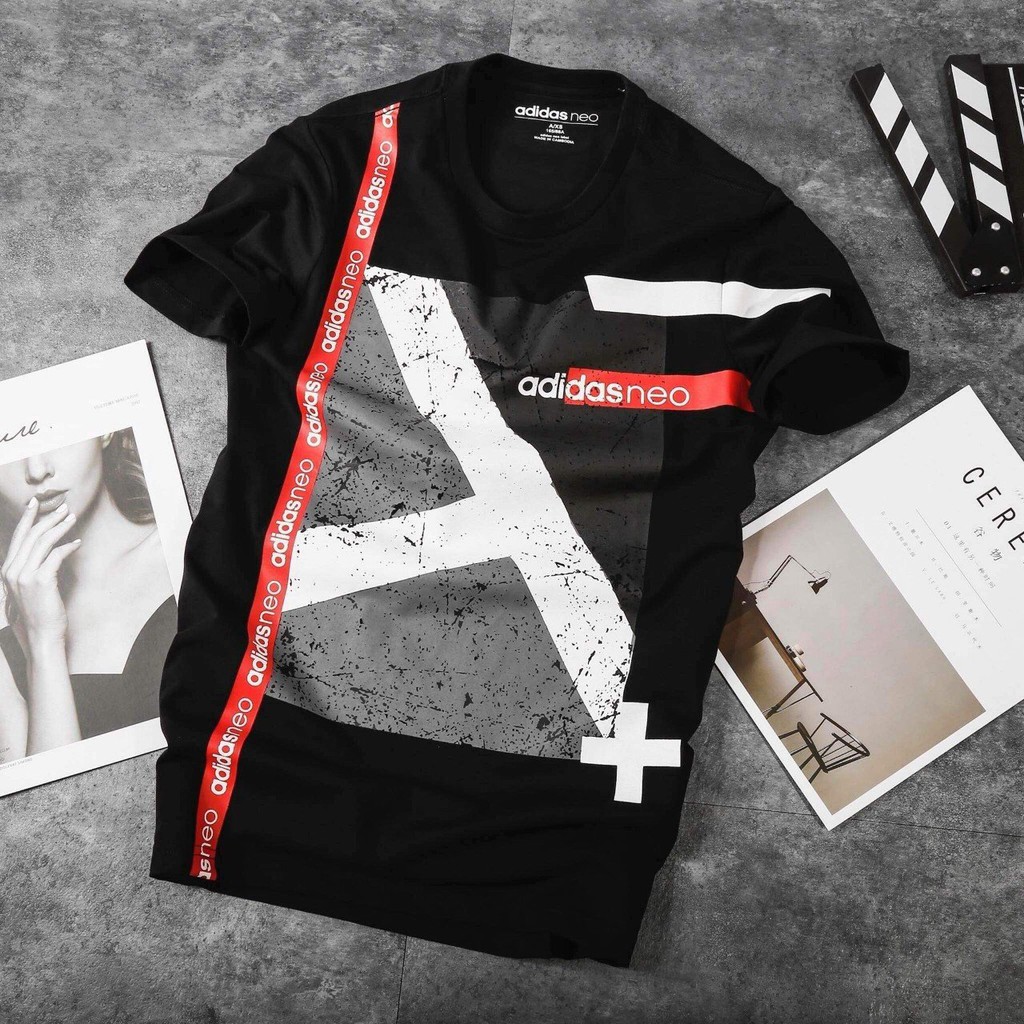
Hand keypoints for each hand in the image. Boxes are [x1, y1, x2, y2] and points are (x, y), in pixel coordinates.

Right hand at [1, 496, 80, 647]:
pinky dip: (67, 546)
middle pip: (30, 535)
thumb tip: (45, 552)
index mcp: (7, 571)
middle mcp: (11, 571)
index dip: (27, 519)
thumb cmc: (37, 614)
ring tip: (72, 519)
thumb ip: (28, 571)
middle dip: (47, 518)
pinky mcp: (41, 581)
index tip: (36, 503)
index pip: (17, 538)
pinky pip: (55, 555)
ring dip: (60, 527)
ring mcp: (24, 576)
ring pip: (43, 542)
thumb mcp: (26, 589)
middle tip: (63, 507)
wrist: (40, 636)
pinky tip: (77, 543)